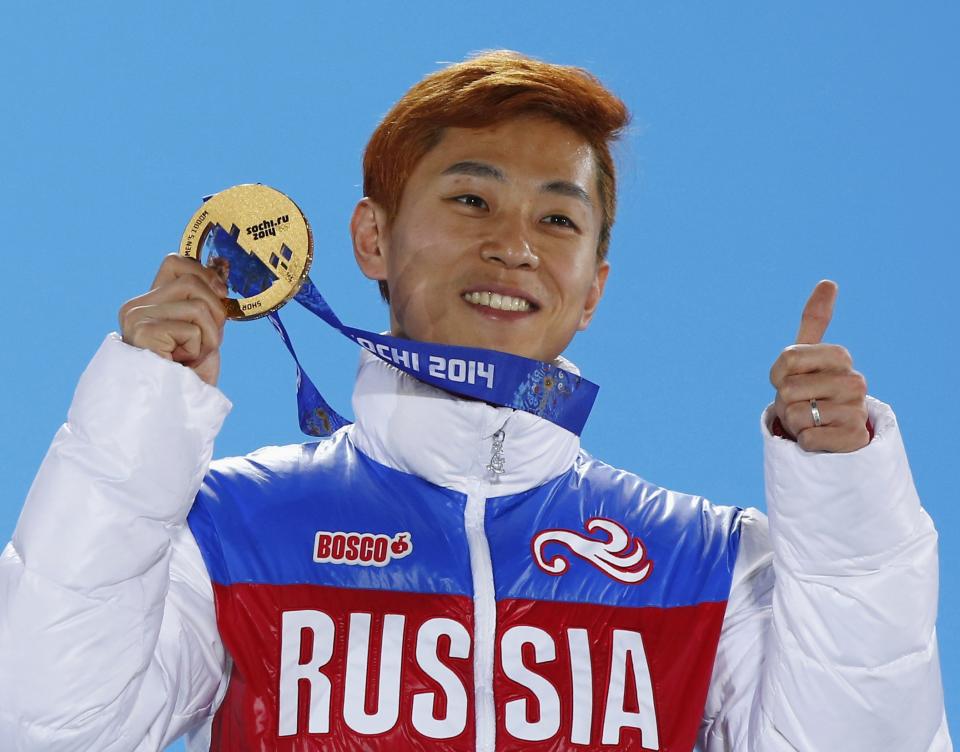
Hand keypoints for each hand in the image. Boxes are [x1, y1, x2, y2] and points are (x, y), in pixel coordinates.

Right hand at [119, 255, 228, 385]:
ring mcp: (136, 318)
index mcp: (147, 303)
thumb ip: (205, 303)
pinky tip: (184, 363)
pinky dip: (200, 349)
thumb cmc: (187, 376)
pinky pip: (193, 329)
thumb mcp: (201, 331)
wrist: (171, 411)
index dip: (205, 274)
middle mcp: (135, 306)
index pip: (175, 262)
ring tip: (193, 356)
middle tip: (207, 341)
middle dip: (215, 312)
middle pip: (193, 281)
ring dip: (210, 336)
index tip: (221, 294)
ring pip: (198, 306)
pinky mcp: (143, 332)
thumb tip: (222, 268)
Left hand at [769, 280, 869, 452]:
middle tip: (803, 403)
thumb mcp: (810, 354)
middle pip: (788, 389)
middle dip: (786, 401)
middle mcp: (854, 380)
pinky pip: (807, 439)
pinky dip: (806, 441)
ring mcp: (856, 410)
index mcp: (840, 356)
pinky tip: (821, 436)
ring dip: (795, 421)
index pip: (787, 357)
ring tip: (812, 419)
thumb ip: (815, 319)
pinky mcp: (853, 438)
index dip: (778, 374)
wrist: (835, 429)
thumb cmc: (815, 386)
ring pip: (795, 415)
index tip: (790, 379)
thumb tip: (829, 281)